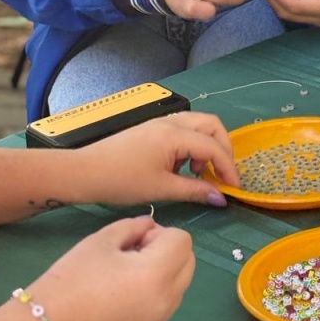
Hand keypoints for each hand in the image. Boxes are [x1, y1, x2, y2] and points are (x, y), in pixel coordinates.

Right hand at [28, 217, 194, 320]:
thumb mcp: (102, 240)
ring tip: (127, 272)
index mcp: (157, 274)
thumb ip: (133, 227)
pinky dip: (156, 292)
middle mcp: (166, 301)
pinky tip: (123, 292)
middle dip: (169, 250)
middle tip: (134, 251)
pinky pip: (165, 306)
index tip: (134, 239)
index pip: (183, 241)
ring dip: (165, 271)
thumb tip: (149, 226)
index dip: (160, 233)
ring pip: (180, 286)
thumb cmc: (72, 278)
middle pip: (188, 263)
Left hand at [77, 112, 239, 205]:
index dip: (228, 167)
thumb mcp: (161, 189)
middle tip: (222, 174)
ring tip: (199, 173)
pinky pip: (184, 129)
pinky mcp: (153, 128)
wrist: (85, 172)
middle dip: (223, 148)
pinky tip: (182, 168)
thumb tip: (221, 198)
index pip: (213, 146)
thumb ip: (195, 191)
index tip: (234, 188)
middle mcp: (171, 122)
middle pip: (212, 124)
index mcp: (175, 135)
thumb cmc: (122, 181)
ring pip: (198, 124)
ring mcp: (161, 122)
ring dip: (207, 145)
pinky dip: (192, 145)